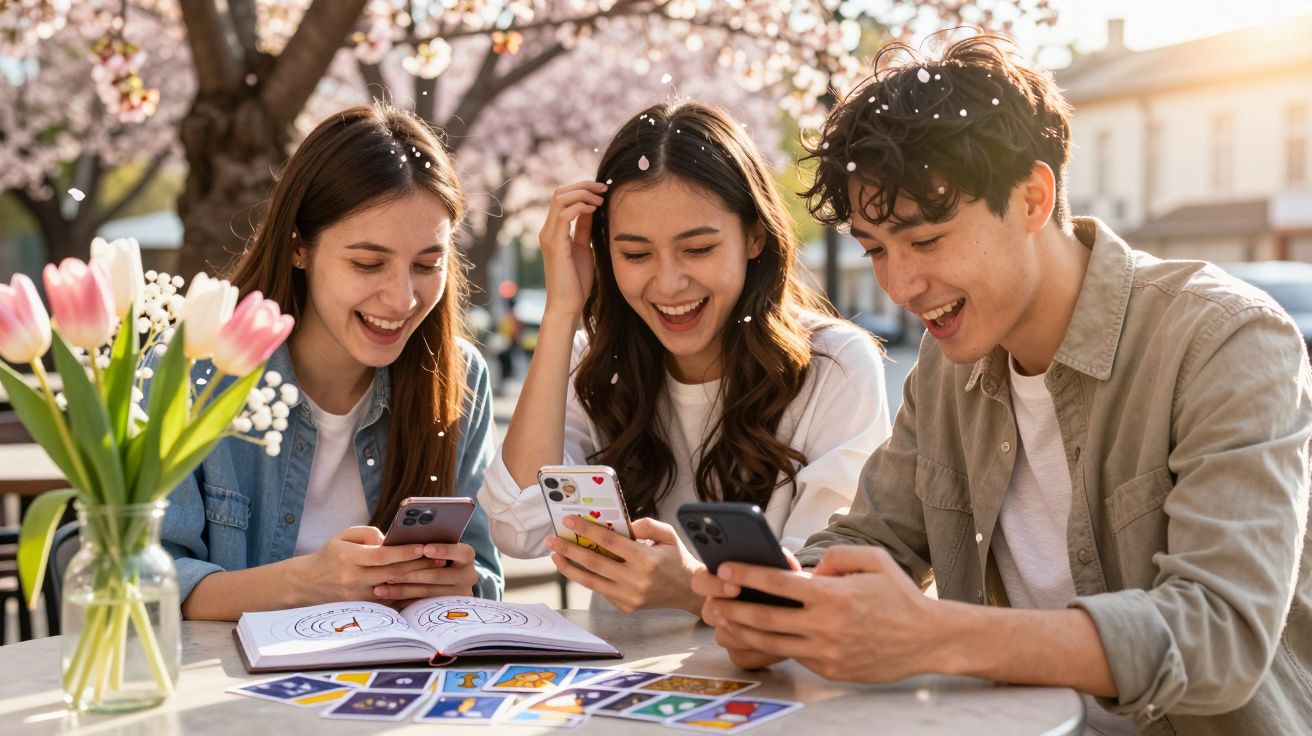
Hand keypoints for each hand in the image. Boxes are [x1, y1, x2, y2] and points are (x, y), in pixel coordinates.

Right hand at [295, 526, 442, 603]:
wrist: (308, 583)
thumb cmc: (331, 554)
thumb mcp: (344, 536)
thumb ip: (369, 533)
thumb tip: (391, 540)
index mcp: (348, 558)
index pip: (381, 556)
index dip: (404, 551)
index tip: (424, 546)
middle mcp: (353, 580)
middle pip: (392, 573)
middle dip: (418, 565)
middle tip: (440, 558)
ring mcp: (358, 597)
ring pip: (394, 588)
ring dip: (416, 580)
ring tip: (437, 571)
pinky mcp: (362, 608)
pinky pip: (389, 600)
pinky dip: (407, 592)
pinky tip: (424, 585)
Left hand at [372, 542, 480, 600]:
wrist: (451, 580)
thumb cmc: (438, 555)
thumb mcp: (440, 547)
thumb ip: (429, 544)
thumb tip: (406, 538)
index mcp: (467, 557)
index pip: (462, 552)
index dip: (443, 550)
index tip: (424, 548)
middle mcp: (467, 576)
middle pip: (439, 575)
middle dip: (412, 573)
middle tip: (391, 571)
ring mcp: (458, 595)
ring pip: (427, 592)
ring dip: (402, 589)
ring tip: (381, 586)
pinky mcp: (445, 608)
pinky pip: (421, 605)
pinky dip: (402, 600)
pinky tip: (387, 596)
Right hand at [538, 181, 605, 317]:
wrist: (567, 305)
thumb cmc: (576, 282)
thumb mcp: (583, 248)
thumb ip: (584, 229)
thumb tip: (592, 209)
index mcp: (554, 231)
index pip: (563, 198)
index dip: (582, 189)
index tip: (603, 191)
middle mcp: (547, 230)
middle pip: (560, 193)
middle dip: (583, 185)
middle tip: (604, 188)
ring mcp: (549, 236)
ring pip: (560, 198)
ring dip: (583, 193)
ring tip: (601, 198)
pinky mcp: (555, 244)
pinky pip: (564, 215)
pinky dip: (580, 207)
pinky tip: (594, 209)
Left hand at [545, 516, 705, 613]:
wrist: (688, 591)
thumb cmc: (677, 559)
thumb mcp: (668, 534)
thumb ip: (646, 524)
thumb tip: (621, 524)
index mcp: (647, 560)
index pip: (609, 543)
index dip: (587, 530)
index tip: (569, 520)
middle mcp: (636, 581)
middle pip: (594, 563)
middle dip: (569, 549)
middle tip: (552, 539)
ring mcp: (629, 597)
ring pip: (591, 581)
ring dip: (569, 567)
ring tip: (555, 555)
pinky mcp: (625, 606)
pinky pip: (600, 590)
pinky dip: (586, 577)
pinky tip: (575, 566)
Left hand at [699, 545, 938, 682]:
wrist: (928, 639)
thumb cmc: (899, 596)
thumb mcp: (873, 560)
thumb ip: (835, 557)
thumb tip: (807, 569)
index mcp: (833, 596)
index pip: (778, 584)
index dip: (747, 576)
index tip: (725, 569)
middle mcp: (827, 627)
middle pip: (766, 619)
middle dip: (734, 608)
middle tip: (713, 600)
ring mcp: (828, 652)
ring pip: (774, 643)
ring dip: (744, 632)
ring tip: (725, 621)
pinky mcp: (831, 671)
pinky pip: (796, 654)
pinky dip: (775, 646)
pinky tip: (757, 637)